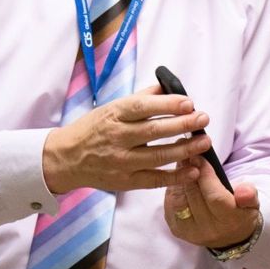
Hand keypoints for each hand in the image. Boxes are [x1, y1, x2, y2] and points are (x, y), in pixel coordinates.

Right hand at [42, 87, 212, 192]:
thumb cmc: (94, 129)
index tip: (189, 103)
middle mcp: (117, 138)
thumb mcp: (111, 108)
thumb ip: (141, 98)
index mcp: (114, 115)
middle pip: (155, 131)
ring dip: (185, 149)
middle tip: (203, 119)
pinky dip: (175, 176)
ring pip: (158, 156)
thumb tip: (169, 87)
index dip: (168, 105)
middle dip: (183, 124)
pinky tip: (193, 170)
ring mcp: (121, 162)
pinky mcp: (125, 182)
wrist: (65, 159)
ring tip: (204, 142)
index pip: (143, 107)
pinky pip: (154, 180)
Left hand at [165, 155, 260, 248]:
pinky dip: (173, 189)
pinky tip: (178, 177)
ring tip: (182, 162)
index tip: (201, 157)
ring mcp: (190, 231)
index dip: (205, 175)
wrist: (229, 236)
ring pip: (179, 200)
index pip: (214, 196)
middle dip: (189, 172)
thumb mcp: (252, 202)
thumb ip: (249, 195)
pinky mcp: (177, 229)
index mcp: (229, 221)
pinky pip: (171, 205)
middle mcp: (208, 230)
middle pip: (194, 196)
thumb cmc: (240, 212)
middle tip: (188, 153)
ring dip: (179, 178)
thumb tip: (244, 191)